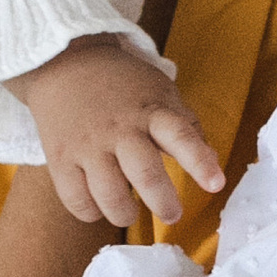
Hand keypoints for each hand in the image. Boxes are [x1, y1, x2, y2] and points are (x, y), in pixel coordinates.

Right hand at [16, 39, 225, 229]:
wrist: (66, 62)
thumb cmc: (122, 86)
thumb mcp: (160, 93)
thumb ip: (186, 127)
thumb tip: (213, 164)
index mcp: (151, 111)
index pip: (180, 136)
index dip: (200, 163)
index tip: (216, 184)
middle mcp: (120, 129)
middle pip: (145, 174)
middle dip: (164, 204)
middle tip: (172, 214)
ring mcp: (88, 145)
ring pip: (109, 195)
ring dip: (126, 214)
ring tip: (131, 212)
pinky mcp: (61, 158)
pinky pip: (77, 199)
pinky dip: (91, 211)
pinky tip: (98, 204)